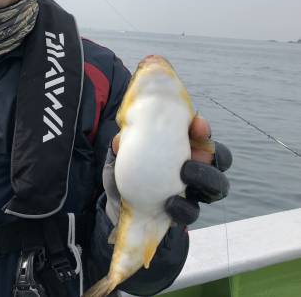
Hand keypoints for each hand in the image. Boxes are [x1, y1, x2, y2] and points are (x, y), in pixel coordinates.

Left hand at [103, 114, 231, 225]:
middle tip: (188, 161)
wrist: (119, 203)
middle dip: (212, 157)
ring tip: (184, 178)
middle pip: (220, 160)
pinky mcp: (184, 212)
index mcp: (183, 146)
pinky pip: (193, 212)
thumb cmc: (126, 170)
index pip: (203, 135)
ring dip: (205, 181)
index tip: (197, 126)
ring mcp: (193, 190)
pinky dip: (184, 207)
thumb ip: (124, 144)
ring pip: (216, 187)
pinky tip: (171, 203)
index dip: (204, 130)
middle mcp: (195, 166)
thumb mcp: (123, 153)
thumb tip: (121, 140)